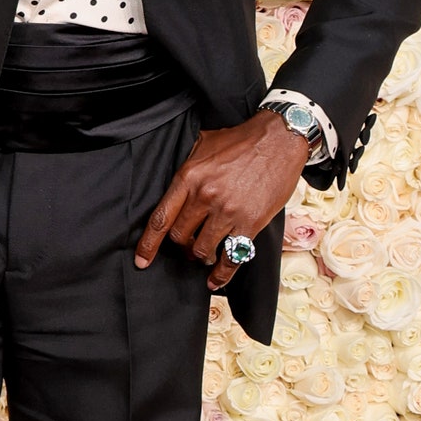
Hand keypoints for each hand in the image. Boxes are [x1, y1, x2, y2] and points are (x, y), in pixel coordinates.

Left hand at [135, 109, 311, 290]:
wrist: (279, 139)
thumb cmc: (240, 141)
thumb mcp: (203, 143)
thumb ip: (186, 165)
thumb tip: (174, 184)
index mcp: (189, 177)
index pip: (161, 218)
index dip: (149, 244)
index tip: (142, 260)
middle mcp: (205, 196)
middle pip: (181, 237)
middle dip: (181, 245)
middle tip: (187, 245)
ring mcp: (228, 211)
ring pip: (202, 249)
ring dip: (200, 256)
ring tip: (203, 254)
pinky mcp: (250, 222)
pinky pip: (232, 257)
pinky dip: (222, 273)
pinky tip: (215, 280)